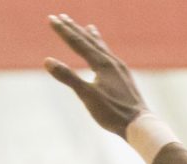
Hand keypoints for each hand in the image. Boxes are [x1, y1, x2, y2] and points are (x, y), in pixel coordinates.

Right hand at [44, 13, 148, 136]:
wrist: (138, 123)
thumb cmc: (112, 112)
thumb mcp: (86, 95)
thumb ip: (68, 77)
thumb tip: (47, 61)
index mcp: (102, 63)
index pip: (78, 42)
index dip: (63, 31)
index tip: (51, 19)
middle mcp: (111, 61)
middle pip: (89, 41)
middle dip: (74, 29)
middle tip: (62, 16)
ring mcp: (120, 69)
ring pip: (102, 48)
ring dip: (92, 38)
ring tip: (88, 27)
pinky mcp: (124, 78)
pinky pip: (111, 59)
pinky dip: (104, 52)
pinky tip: (106, 56)